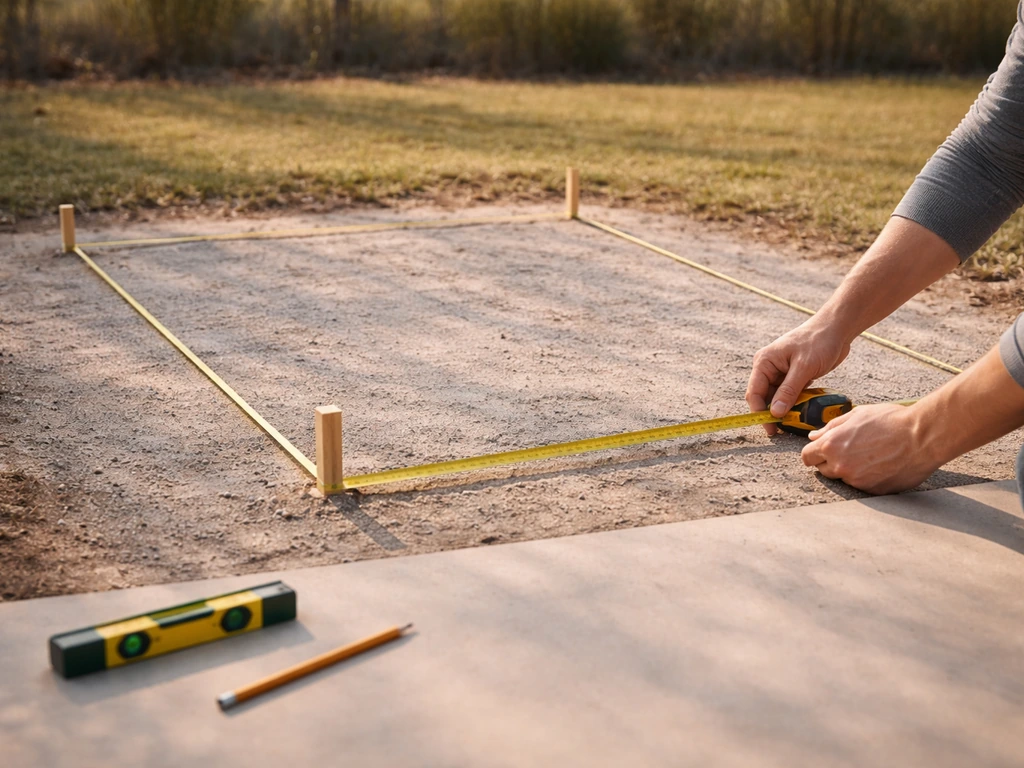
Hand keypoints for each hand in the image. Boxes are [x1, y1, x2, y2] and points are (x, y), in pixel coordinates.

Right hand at [746, 320, 851, 434]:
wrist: (836, 329)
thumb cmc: (819, 341)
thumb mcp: (804, 367)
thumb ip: (788, 391)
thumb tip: (775, 413)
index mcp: (764, 362)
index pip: (755, 392)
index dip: (760, 412)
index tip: (771, 428)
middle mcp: (769, 368)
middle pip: (763, 397)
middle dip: (772, 412)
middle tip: (782, 429)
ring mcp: (780, 372)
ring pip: (777, 397)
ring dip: (785, 409)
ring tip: (796, 420)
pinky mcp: (793, 376)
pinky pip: (789, 394)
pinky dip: (795, 403)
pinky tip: (803, 410)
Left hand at [800, 404, 938, 493]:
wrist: (923, 437)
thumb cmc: (892, 421)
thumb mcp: (857, 415)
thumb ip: (831, 427)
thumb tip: (814, 436)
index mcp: (832, 445)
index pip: (807, 457)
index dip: (813, 453)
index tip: (820, 451)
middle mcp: (841, 466)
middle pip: (823, 469)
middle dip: (831, 461)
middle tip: (850, 450)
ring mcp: (857, 481)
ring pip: (843, 478)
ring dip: (850, 469)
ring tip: (870, 455)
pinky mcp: (873, 491)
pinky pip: (862, 486)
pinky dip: (867, 477)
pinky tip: (881, 464)